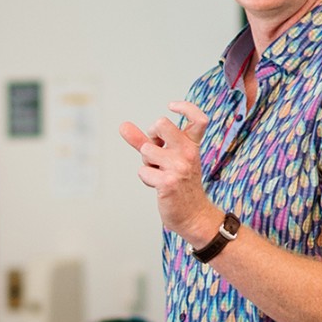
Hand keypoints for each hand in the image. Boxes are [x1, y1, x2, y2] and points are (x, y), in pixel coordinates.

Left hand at [119, 102, 218, 244]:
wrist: (193, 215)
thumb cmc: (180, 184)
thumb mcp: (165, 158)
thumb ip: (144, 140)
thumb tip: (122, 126)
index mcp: (192, 145)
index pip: (199, 118)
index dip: (186, 107)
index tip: (171, 106)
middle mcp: (188, 153)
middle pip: (162, 124)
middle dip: (152, 135)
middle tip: (157, 148)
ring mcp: (179, 167)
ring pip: (146, 150)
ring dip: (147, 162)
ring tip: (159, 173)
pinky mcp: (168, 182)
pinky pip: (143, 172)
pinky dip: (147, 178)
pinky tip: (158, 185)